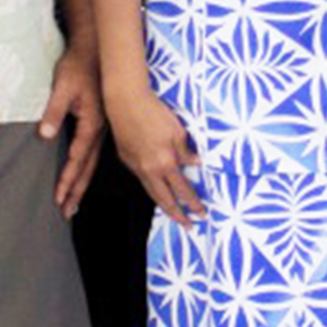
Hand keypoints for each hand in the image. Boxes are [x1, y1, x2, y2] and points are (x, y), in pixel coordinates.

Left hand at [37, 44, 104, 217]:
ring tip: (73, 202)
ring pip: (92, 163)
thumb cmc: (77, 67)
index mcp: (92, 124)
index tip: (59, 198)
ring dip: (81, 183)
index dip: (67, 180)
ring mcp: (102, 128)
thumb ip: (53, 112)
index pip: (76, 159)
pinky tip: (81, 176)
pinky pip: (93, 153)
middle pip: (87, 168)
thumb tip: (45, 134)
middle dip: (76, 191)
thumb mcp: (62, 88)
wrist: (95, 51)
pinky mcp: (99, 124)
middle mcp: (99, 130)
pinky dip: (86, 169)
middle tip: (67, 211)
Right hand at [106, 82, 204, 226]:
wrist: (125, 101)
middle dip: (177, 214)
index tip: (200, 213)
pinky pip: (141, 179)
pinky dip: (151, 188)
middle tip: (187, 225)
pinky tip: (156, 188)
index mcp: (165, 162)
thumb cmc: (153, 112)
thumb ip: (186, 150)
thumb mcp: (177, 130)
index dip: (192, 203)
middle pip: (164, 199)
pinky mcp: (126, 159)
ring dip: (163, 205)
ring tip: (172, 213)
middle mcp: (149, 169)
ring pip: (151, 192)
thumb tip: (196, 163)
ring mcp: (135, 166)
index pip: (182, 190)